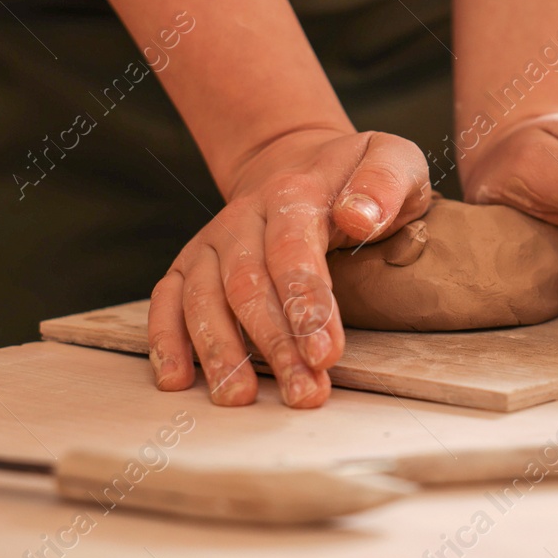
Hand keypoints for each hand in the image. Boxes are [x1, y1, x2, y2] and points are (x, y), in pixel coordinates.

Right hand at [147, 127, 430, 406]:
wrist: (298, 161)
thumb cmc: (353, 175)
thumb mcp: (392, 160)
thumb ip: (385, 183)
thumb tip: (359, 217)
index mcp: (295, 194)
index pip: (293, 250)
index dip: (306, 303)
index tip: (325, 353)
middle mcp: (244, 217)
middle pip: (248, 285)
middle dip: (273, 344)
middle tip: (302, 391)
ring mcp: (214, 241)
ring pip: (203, 298)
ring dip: (220, 352)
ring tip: (240, 397)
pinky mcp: (192, 263)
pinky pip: (167, 299)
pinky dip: (165, 340)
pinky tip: (177, 379)